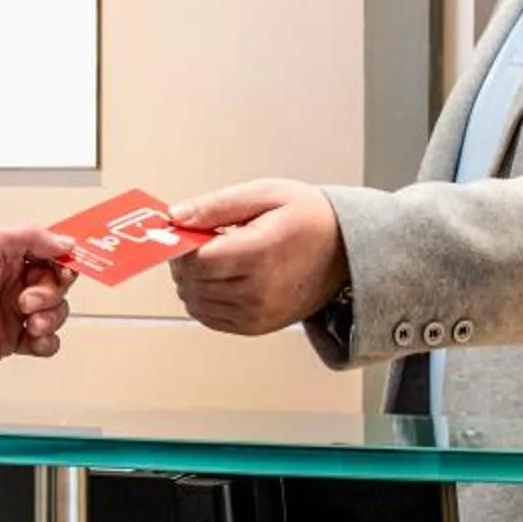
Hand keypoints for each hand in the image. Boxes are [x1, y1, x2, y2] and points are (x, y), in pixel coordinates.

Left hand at [0, 226, 76, 376]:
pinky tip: (33, 337)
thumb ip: (28, 236)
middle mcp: (14, 282)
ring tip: (29, 320)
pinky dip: (47, 341)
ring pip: (56, 312)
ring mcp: (15, 311)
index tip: (67, 266)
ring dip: (50, 316)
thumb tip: (63, 241)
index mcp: (8, 256)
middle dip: (51, 291)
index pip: (50, 252)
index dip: (63, 259)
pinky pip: (47, 341)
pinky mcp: (14, 338)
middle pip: (58, 283)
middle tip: (28, 299)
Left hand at [167, 180, 348, 336]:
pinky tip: (219, 278)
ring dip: (193, 281)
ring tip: (217, 258)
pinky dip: (203, 299)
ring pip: (195, 302)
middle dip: (185, 262)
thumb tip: (176, 217)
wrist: (347, 251)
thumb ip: (216, 206)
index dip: (181, 246)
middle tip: (203, 241)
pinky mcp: (256, 326)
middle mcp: (258, 291)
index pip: (196, 261)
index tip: (188, 232)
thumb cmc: (309, 218)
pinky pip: (209, 318)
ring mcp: (258, 313)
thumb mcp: (265, 194)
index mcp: (260, 254)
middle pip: (192, 283)